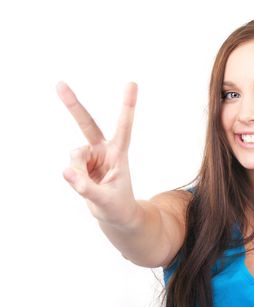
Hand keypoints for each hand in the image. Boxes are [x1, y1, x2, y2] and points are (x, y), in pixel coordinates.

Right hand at [58, 81, 139, 226]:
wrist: (116, 214)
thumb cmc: (117, 206)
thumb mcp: (105, 201)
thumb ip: (86, 188)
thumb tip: (66, 172)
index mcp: (119, 153)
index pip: (124, 127)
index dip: (127, 106)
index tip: (132, 83)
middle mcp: (104, 150)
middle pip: (87, 124)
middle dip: (72, 105)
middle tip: (59, 84)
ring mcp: (92, 155)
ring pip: (74, 155)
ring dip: (77, 171)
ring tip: (90, 186)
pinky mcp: (82, 163)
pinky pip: (70, 166)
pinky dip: (73, 176)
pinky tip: (83, 183)